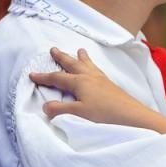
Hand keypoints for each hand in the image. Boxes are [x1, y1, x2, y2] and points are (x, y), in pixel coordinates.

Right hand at [31, 48, 165, 132]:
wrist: (133, 117)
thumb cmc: (105, 115)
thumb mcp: (79, 114)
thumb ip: (61, 110)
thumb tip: (45, 106)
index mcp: (80, 82)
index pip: (57, 78)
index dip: (43, 77)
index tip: (32, 74)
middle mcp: (90, 77)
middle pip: (72, 64)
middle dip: (62, 58)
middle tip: (53, 49)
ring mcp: (102, 80)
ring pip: (88, 65)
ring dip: (81, 58)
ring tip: (80, 50)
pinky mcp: (112, 86)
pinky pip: (98, 71)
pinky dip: (93, 66)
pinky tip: (96, 70)